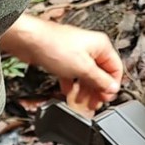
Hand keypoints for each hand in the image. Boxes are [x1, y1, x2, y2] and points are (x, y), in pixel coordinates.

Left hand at [0, 16, 122, 112]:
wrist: (29, 40)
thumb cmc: (54, 46)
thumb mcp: (83, 68)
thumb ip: (100, 80)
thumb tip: (112, 88)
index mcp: (101, 46)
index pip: (115, 68)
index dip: (112, 85)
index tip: (106, 98)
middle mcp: (90, 49)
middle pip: (100, 74)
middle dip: (97, 90)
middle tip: (94, 104)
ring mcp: (75, 54)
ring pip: (85, 76)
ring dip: (84, 90)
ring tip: (82, 103)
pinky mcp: (62, 60)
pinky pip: (71, 75)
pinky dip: (71, 85)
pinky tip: (68, 94)